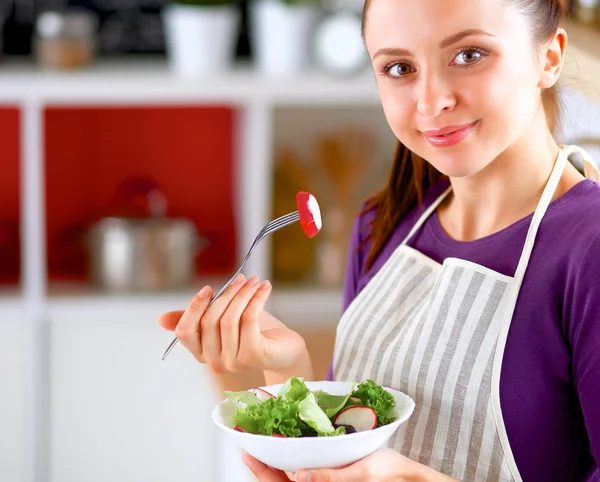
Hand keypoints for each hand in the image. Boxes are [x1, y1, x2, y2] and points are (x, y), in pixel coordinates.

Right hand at [158, 274, 307, 374]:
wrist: (286, 348)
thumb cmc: (254, 332)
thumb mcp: (223, 320)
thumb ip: (198, 317)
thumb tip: (161, 320)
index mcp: (202, 352)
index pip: (185, 332)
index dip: (194, 308)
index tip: (208, 288)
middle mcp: (215, 361)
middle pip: (209, 321)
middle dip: (226, 294)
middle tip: (242, 278)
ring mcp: (233, 362)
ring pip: (229, 319)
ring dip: (243, 294)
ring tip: (255, 281)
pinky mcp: (253, 356)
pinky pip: (249, 320)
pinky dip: (256, 299)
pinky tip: (265, 288)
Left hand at [242, 449, 458, 481]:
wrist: (408, 475)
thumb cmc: (389, 473)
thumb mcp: (362, 472)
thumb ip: (331, 476)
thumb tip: (298, 476)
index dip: (262, 471)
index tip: (246, 453)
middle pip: (281, 481)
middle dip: (262, 464)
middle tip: (245, 443)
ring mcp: (324, 481)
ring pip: (290, 475)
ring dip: (274, 460)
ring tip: (260, 440)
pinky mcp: (331, 474)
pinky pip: (304, 469)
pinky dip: (291, 458)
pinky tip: (288, 443)